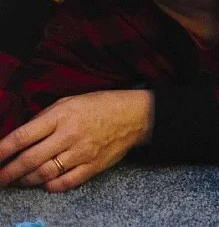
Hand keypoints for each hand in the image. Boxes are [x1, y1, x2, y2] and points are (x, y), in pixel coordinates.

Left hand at [0, 90, 151, 191]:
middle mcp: (70, 135)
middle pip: (30, 160)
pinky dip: (50, 186)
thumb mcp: (70, 102)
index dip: (2, 150)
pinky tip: (44, 184)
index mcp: (62, 116)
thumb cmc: (100, 105)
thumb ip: (45, 118)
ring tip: (17, 181)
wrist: (135, 115)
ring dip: (26, 180)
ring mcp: (82, 153)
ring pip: (45, 174)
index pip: (23, 136)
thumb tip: (20, 137)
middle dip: (9, 172)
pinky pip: (66, 182)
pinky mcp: (93, 166)